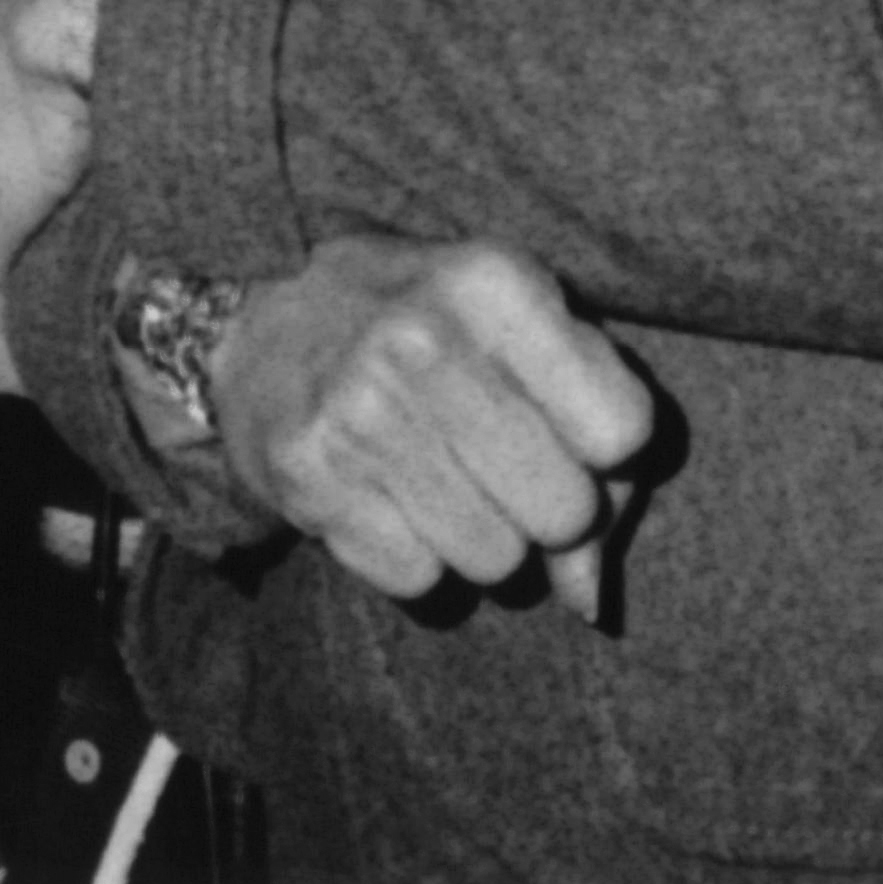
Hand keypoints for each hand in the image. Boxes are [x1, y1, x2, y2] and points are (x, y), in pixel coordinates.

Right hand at [212, 234, 657, 616]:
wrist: (258, 327)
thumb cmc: (425, 333)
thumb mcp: (520, 340)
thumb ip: (595, 454)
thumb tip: (589, 603)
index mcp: (493, 280)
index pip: (624, 431)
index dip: (604, 450)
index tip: (555, 422)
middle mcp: (422, 338)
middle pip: (566, 512)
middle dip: (542, 508)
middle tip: (492, 463)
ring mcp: (358, 409)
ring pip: (497, 562)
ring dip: (478, 541)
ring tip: (435, 478)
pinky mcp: (308, 474)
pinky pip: (419, 582)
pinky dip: (412, 559)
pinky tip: (383, 497)